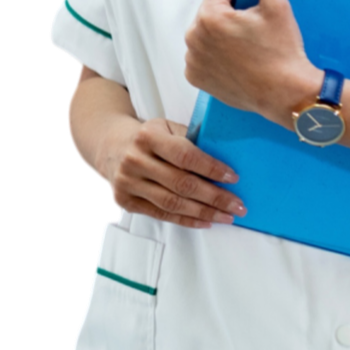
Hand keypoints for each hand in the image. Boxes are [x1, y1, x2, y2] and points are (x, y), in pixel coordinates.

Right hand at [105, 118, 246, 228]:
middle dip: (214, 197)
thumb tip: (225, 159)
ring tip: (226, 216)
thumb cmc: (148, 137)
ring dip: (204, 213)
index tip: (233, 177)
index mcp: (148, 136)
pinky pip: (162, 215)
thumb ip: (190, 140)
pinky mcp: (126, 201)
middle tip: (237, 204)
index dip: (211, 168)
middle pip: (181, 184)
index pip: (185, 156)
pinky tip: (206, 221)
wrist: (111, 146)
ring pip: (172, 203)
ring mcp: (128, 182)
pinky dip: (187, 220)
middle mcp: (135, 160)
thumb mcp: (166, 128)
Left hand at [183, 0, 320, 128]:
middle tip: (252, 35)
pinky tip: (235, 63)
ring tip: (245, 50)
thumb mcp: (276, 5)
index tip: (254, 16)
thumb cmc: (282, 51)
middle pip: (210, 10)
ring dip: (219, 35)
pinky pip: (200, 55)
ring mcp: (193, 59)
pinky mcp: (195, 77)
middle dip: (228, 16)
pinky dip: (214, 56)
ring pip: (204, 32)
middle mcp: (194, 37)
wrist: (285, 94)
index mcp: (210, 16)